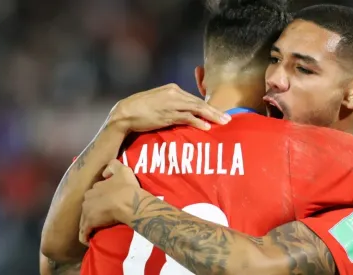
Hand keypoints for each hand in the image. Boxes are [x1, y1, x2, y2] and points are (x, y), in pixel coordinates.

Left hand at [79, 159, 139, 245]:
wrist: (129, 202)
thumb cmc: (127, 187)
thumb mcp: (123, 169)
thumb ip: (112, 166)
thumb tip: (105, 172)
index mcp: (94, 188)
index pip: (94, 193)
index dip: (101, 198)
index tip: (106, 203)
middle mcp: (87, 199)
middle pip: (88, 206)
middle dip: (92, 210)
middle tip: (102, 216)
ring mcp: (86, 212)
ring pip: (84, 219)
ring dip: (89, 224)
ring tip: (96, 229)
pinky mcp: (89, 224)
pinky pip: (84, 233)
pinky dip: (85, 236)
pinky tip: (89, 240)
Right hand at [109, 83, 230, 132]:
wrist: (124, 113)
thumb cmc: (140, 109)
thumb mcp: (159, 101)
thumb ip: (173, 104)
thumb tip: (185, 112)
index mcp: (173, 89)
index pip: (195, 98)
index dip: (209, 107)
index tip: (219, 113)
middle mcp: (174, 94)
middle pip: (199, 103)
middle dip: (215, 111)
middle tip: (228, 119)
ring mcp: (171, 104)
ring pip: (197, 109)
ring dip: (211, 116)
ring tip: (223, 122)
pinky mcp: (167, 115)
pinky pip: (186, 118)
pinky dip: (198, 122)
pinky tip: (207, 126)